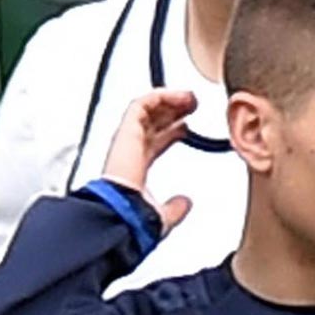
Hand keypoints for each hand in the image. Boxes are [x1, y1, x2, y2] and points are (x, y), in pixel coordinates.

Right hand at [101, 89, 196, 232]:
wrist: (122, 215)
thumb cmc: (135, 219)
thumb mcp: (163, 215)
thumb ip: (175, 209)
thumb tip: (186, 203)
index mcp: (136, 168)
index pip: (155, 142)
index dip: (172, 132)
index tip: (187, 127)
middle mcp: (129, 151)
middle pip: (151, 122)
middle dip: (172, 111)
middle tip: (192, 104)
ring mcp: (126, 139)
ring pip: (146, 109)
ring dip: (168, 100)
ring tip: (189, 97)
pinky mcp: (126, 130)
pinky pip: (140, 104)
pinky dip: (159, 96)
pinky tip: (178, 95)